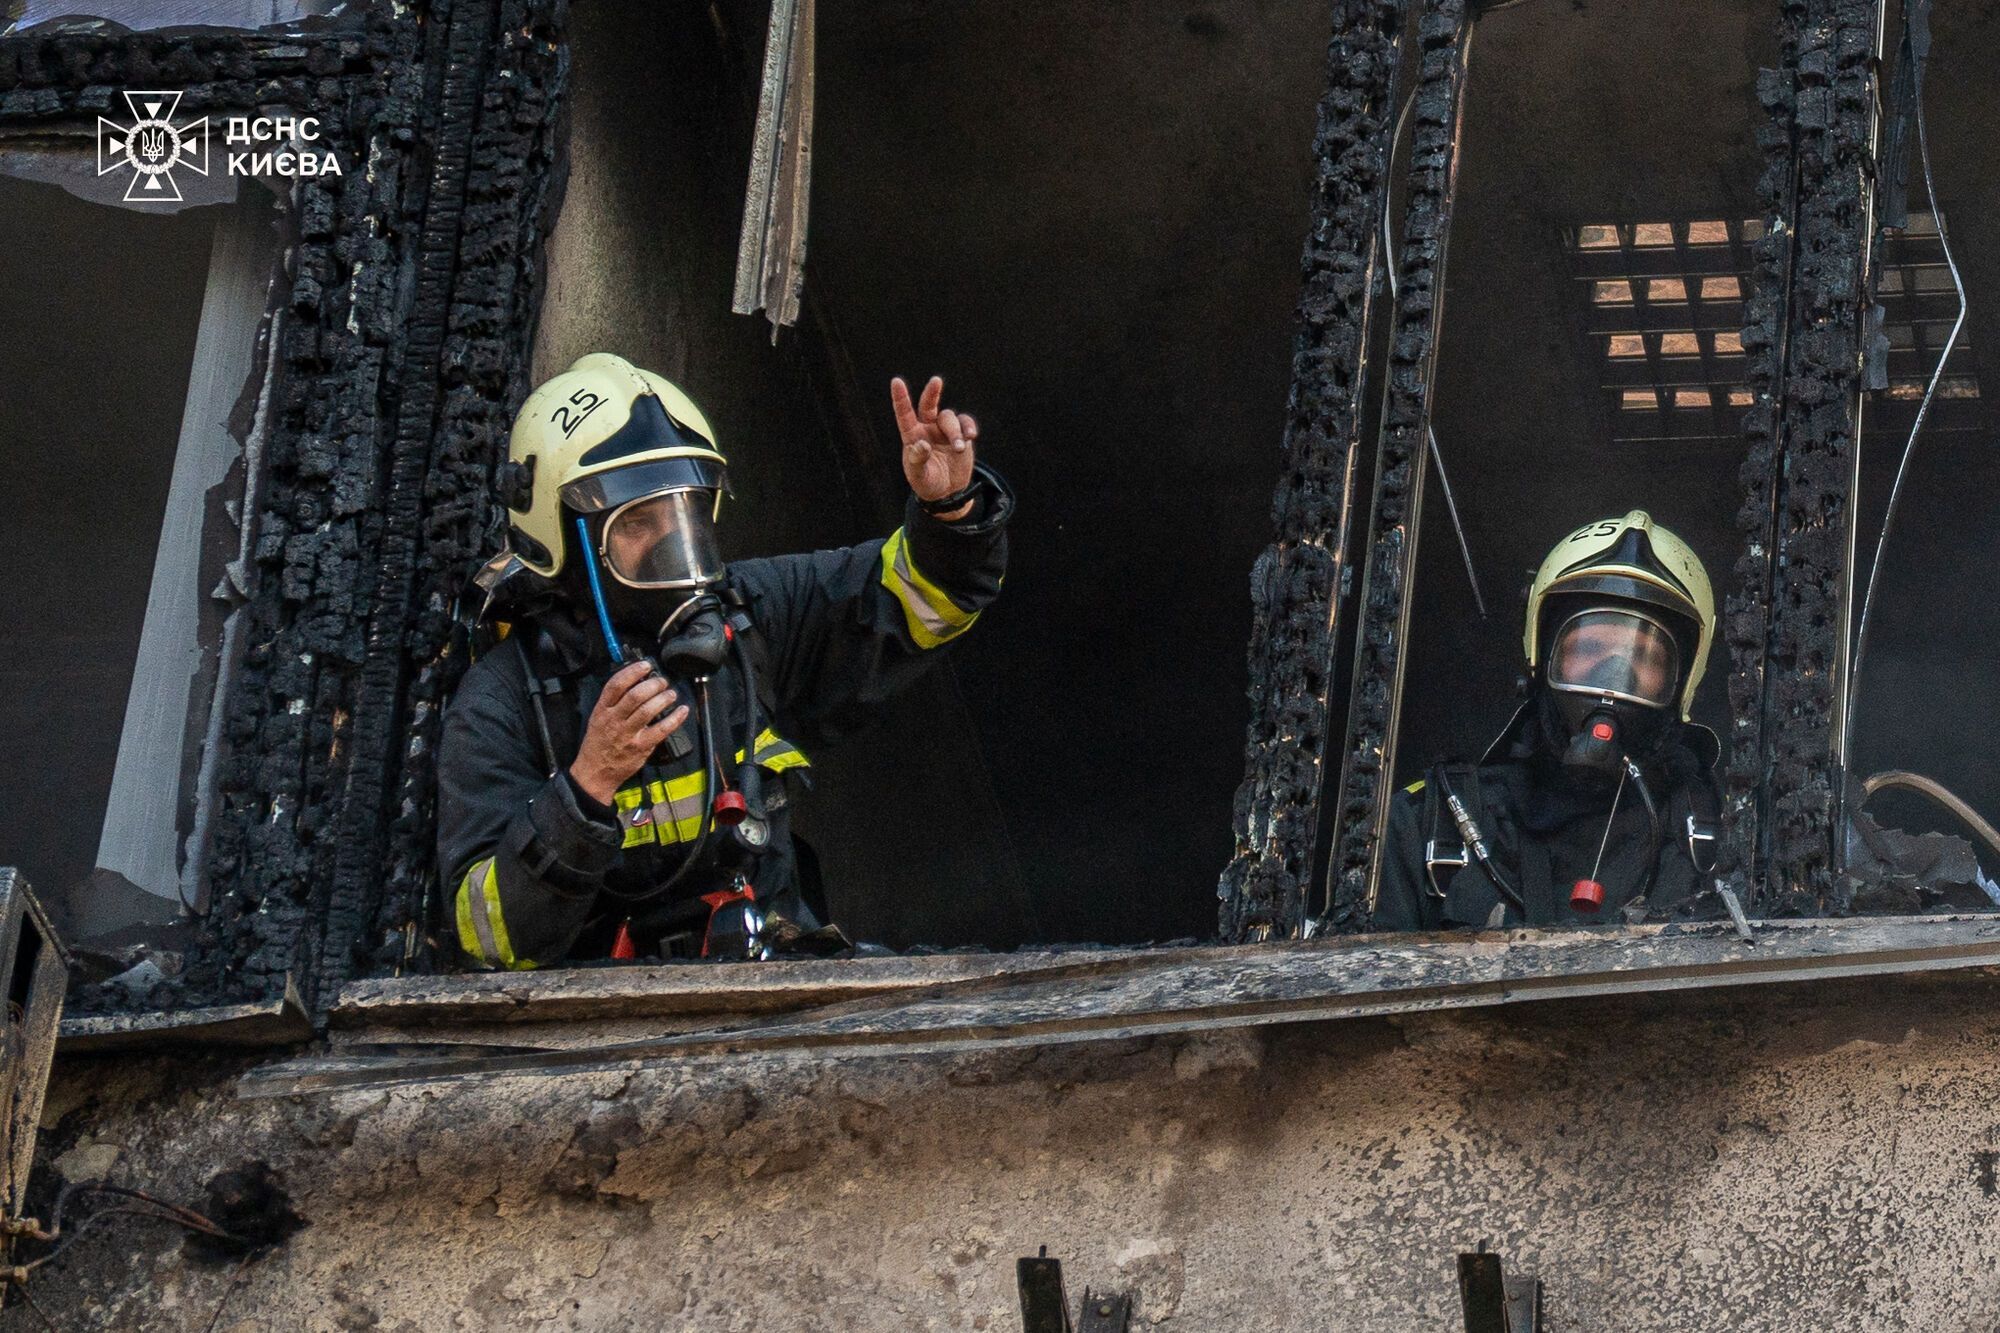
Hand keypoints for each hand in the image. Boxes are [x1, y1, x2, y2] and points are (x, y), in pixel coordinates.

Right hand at [569, 661, 689, 803]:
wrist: (594, 773)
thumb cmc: (598, 744)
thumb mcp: (597, 719)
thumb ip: (614, 703)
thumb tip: (636, 683)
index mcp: (602, 710)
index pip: (615, 685)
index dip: (632, 672)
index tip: (645, 666)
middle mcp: (614, 720)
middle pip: (635, 695)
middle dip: (652, 684)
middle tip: (662, 682)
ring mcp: (627, 734)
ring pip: (648, 710)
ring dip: (663, 698)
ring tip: (671, 694)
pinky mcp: (640, 747)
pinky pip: (661, 730)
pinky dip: (674, 718)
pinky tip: (682, 711)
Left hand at [891, 375, 978, 520]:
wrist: (948, 492)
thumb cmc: (927, 483)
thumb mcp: (919, 476)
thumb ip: (918, 460)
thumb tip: (922, 444)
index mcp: (912, 436)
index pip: (904, 414)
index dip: (900, 398)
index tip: (896, 382)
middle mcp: (927, 429)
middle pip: (928, 405)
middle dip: (932, 392)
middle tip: (936, 381)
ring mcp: (944, 430)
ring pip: (949, 418)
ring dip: (955, 431)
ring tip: (958, 448)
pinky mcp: (961, 434)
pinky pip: (965, 422)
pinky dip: (968, 427)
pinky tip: (970, 436)